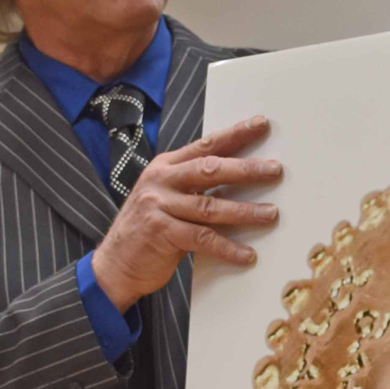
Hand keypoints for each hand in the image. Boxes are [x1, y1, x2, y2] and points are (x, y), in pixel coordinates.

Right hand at [91, 116, 282, 307]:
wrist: (114, 264)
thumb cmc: (148, 229)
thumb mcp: (165, 197)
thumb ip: (192, 186)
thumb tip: (239, 176)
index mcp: (165, 167)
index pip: (205, 146)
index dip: (235, 134)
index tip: (261, 124)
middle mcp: (161, 182)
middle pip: (210, 170)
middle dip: (246, 169)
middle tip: (275, 169)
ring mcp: (159, 207)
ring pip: (210, 206)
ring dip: (245, 211)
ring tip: (271, 214)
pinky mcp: (161, 234)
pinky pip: (202, 239)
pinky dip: (227, 248)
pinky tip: (247, 255)